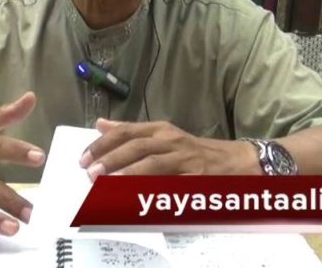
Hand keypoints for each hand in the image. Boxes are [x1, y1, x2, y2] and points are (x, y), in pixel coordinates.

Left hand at [79, 119, 258, 178]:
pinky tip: (138, 197)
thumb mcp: (163, 136)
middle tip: (90, 172)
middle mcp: (171, 140)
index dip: (103, 144)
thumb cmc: (194, 151)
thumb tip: (100, 124)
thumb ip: (132, 132)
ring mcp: (185, 158)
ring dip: (127, 172)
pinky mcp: (196, 177)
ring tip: (108, 182)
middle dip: (111, 158)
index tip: (83, 158)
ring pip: (153, 162)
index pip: (126, 131)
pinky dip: (154, 189)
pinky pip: (172, 183)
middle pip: (136, 145)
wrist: (237, 161)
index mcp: (161, 129)